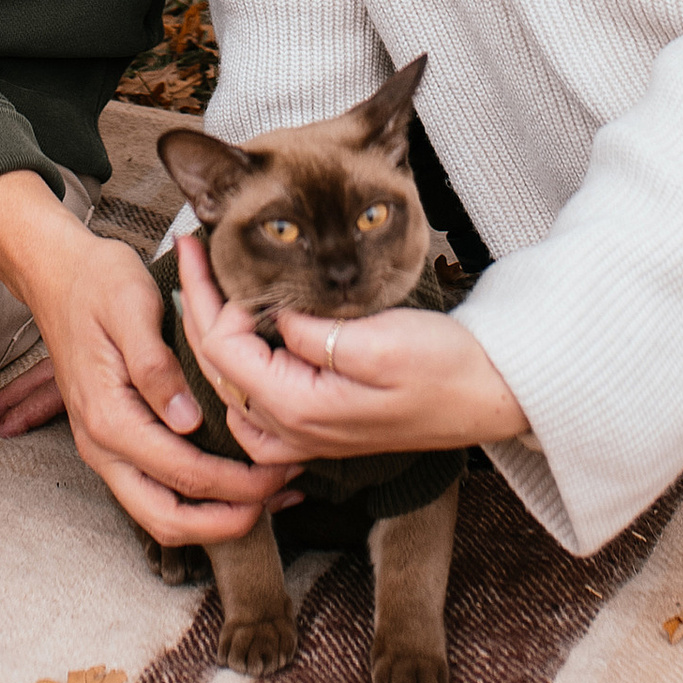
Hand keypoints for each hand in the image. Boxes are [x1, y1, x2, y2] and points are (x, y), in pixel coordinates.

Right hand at [0, 172, 294, 547]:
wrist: (57, 274)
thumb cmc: (98, 282)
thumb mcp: (131, 305)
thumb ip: (154, 365)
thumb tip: (186, 420)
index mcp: (108, 415)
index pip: (181, 473)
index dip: (235, 484)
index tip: (278, 474)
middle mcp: (101, 445)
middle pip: (165, 517)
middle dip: (226, 520)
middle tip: (278, 497)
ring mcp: (103, 449)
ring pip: (158, 514)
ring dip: (212, 518)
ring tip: (266, 498)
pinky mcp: (113, 443)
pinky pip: (153, 492)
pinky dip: (195, 501)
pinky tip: (233, 485)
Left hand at [174, 233, 529, 464]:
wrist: (492, 396)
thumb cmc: (445, 366)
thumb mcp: (379, 341)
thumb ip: (314, 333)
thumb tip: (272, 314)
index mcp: (300, 409)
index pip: (224, 350)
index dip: (210, 296)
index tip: (205, 246)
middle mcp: (293, 431)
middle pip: (220, 368)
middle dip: (200, 306)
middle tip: (190, 249)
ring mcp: (306, 435)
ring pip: (233, 387)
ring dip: (215, 334)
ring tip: (208, 283)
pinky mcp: (322, 426)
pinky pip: (258, 405)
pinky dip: (240, 367)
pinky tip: (244, 335)